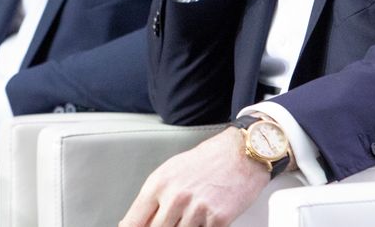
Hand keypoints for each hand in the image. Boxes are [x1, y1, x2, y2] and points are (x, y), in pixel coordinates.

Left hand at [120, 127, 269, 226]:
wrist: (241, 154)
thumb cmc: (205, 161)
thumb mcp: (170, 172)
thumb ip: (153, 198)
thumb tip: (136, 221)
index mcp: (159, 183)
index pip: (134, 221)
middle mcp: (176, 197)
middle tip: (170, 221)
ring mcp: (197, 209)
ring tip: (190, 215)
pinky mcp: (218, 219)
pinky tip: (203, 218)